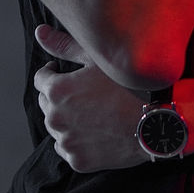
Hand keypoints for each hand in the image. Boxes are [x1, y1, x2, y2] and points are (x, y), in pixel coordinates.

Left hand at [33, 25, 149, 171]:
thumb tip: (39, 32)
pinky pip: (68, 147)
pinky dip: (76, 140)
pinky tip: (96, 131)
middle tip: (84, 93)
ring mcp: (66, 141)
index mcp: (57, 90)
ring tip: (93, 112)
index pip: (40, 79)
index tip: (66, 73)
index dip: (53, 73)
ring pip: (56, 126)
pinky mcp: (77, 160)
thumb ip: (64, 45)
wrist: (154, 125)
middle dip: (60, 96)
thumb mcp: (97, 59)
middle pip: (46, 103)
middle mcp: (55, 117)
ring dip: (68, 118)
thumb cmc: (129, 87)